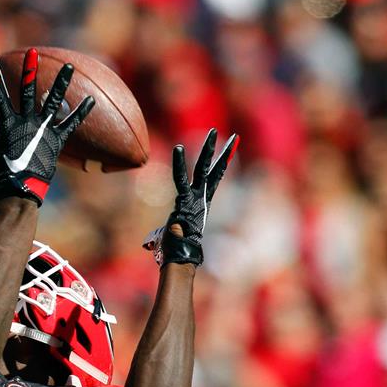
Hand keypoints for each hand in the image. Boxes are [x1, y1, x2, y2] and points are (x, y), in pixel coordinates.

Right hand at [0, 49, 95, 203]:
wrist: (19, 190)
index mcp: (8, 124)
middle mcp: (27, 123)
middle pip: (28, 92)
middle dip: (29, 71)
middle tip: (33, 53)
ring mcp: (44, 130)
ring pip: (54, 102)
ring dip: (61, 83)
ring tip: (69, 66)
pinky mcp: (57, 141)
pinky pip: (71, 124)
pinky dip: (80, 112)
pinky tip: (91, 99)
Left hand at [144, 129, 238, 266]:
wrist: (181, 255)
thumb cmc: (175, 248)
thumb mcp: (172, 233)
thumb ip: (167, 230)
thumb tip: (153, 241)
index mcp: (201, 203)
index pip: (214, 178)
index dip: (222, 164)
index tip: (231, 150)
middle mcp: (201, 198)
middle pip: (212, 170)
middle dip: (221, 152)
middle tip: (233, 136)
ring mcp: (195, 198)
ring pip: (202, 169)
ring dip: (208, 150)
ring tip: (213, 131)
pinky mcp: (185, 201)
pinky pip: (181, 179)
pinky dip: (179, 164)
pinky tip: (178, 148)